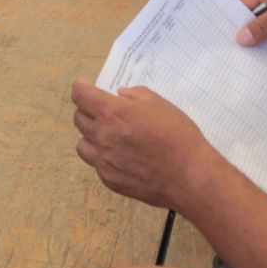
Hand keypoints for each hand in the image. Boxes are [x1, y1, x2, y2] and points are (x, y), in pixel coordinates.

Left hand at [71, 81, 211, 210]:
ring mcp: (103, 161)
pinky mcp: (109, 180)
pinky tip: (122, 156)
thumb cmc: (177, 136)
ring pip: (82, 143)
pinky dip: (103, 157)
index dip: (81, 88)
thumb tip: (120, 94)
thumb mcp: (160, 104)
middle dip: (88, 111)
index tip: (85, 87)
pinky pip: (96, 164)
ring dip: (91, 136)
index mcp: (112, 113)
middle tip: (104, 112)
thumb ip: (135, 95)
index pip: (80, 95)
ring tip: (110, 136)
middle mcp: (102, 136)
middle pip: (78, 118)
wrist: (189, 176)